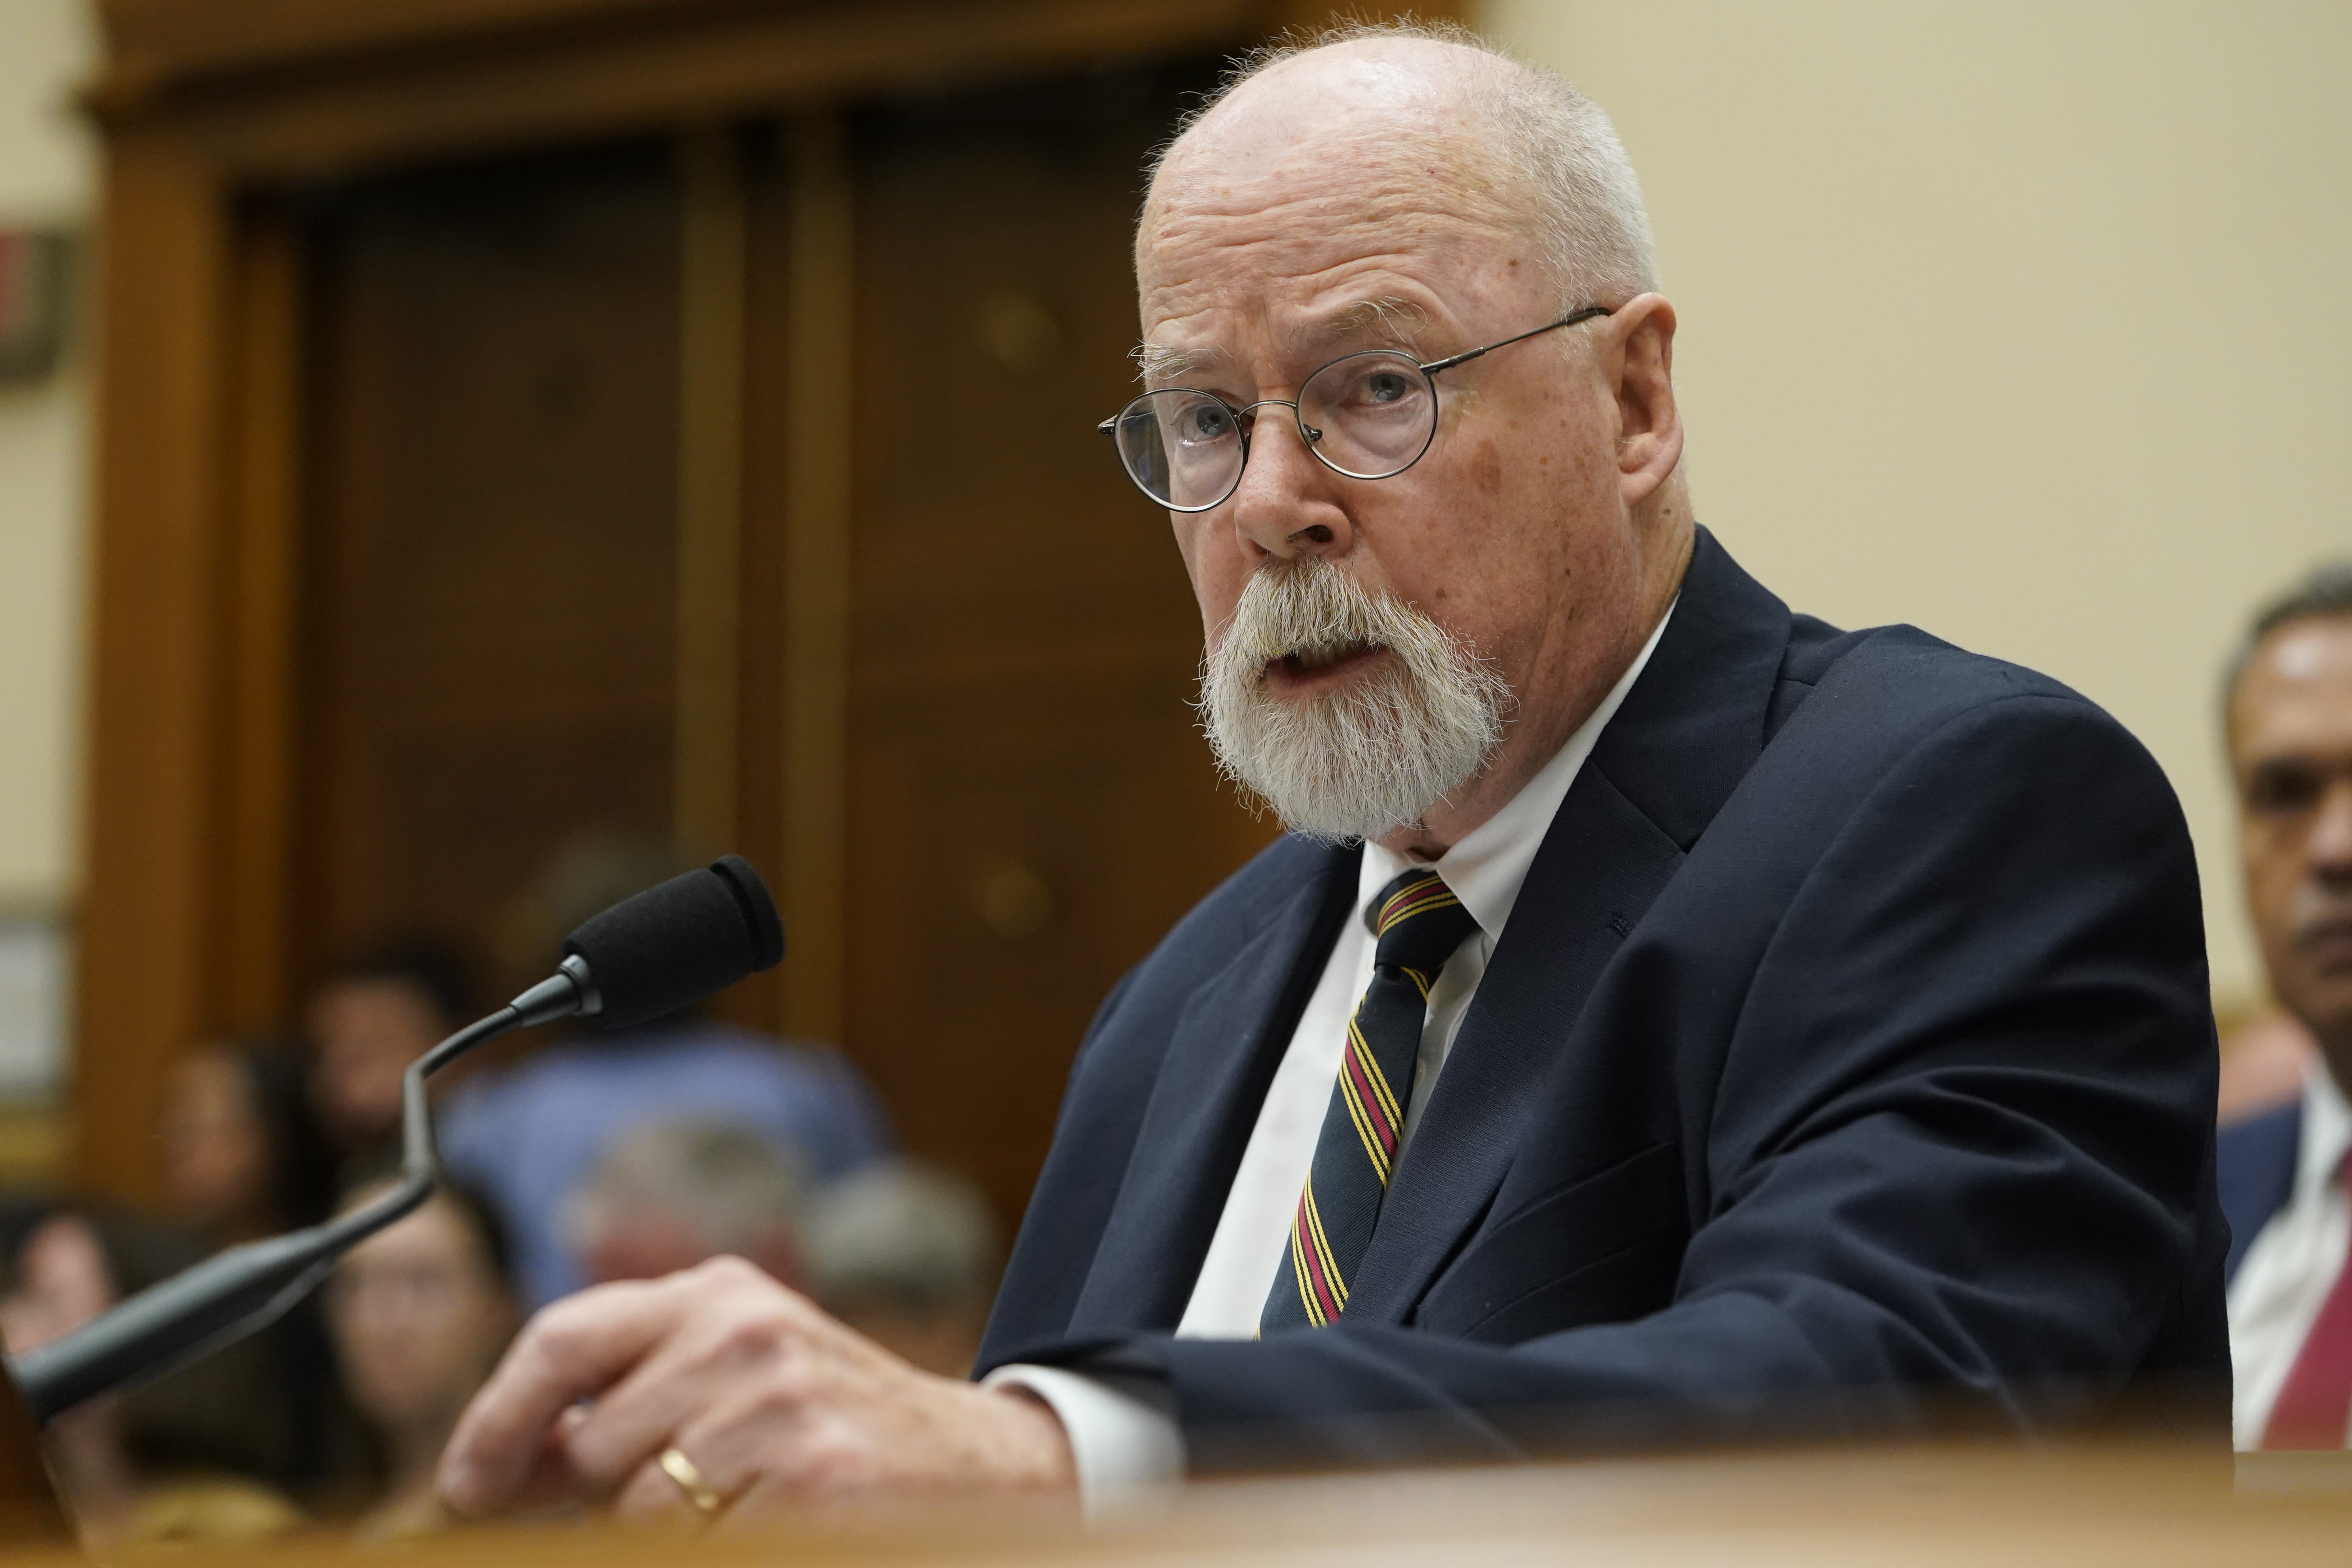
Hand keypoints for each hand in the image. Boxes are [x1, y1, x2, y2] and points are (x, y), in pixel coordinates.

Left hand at [436, 1256, 1074, 1523]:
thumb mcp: (734, 1379)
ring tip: (746, 1507)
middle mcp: (745, 1328)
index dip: (495, 1422)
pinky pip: (702, 1542)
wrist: (981, 1463)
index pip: (562, 1338)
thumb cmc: (835, 1429)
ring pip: (640, 1509)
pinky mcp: (815, 1474)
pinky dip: (728, 1543)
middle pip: (596, 1444)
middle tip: (684, 1502)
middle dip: (607, 1499)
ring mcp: (782, 1400)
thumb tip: (488, 1474)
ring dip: (674, 1531)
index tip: (464, 1489)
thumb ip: (626, 1403)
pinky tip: (782, 1521)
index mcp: (717, 1293)